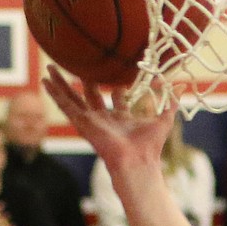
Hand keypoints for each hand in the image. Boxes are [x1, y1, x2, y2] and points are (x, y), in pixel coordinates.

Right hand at [44, 67, 176, 176]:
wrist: (137, 162)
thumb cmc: (150, 147)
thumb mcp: (163, 119)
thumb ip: (170, 103)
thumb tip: (182, 87)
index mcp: (121, 118)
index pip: (116, 98)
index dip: (115, 84)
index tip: (112, 69)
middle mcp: (104, 119)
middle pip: (90, 95)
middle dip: (83, 79)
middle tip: (76, 63)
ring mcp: (91, 121)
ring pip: (72, 98)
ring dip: (60, 83)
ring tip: (49, 68)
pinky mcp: (82, 124)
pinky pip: (65, 106)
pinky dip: (54, 93)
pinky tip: (44, 82)